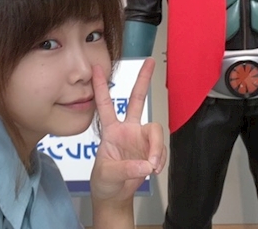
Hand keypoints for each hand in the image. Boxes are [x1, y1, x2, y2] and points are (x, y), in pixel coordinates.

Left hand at [89, 58, 166, 203]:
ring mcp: (140, 138)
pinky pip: (161, 150)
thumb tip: (146, 164)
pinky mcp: (151, 150)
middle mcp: (127, 129)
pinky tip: (153, 169)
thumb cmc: (104, 182)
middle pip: (136, 99)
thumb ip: (125, 169)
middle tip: (150, 62)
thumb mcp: (107, 175)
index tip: (97, 68)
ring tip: (151, 166)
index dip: (100, 86)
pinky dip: (160, 160)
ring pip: (155, 130)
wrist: (114, 197)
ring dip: (156, 148)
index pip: (104, 104)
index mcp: (110, 131)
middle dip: (143, 80)